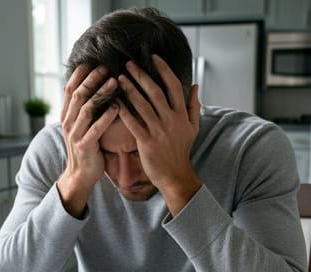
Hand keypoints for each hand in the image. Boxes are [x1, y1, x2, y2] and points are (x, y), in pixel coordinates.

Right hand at [57, 65, 118, 217]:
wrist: (81, 175)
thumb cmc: (87, 147)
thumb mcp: (81, 125)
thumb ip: (86, 108)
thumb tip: (96, 87)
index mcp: (66, 115)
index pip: (70, 88)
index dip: (80, 74)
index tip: (93, 61)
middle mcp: (68, 122)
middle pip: (78, 94)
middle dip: (92, 79)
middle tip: (107, 66)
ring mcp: (75, 134)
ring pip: (86, 108)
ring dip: (101, 93)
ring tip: (115, 82)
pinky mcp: (85, 145)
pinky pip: (96, 128)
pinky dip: (106, 116)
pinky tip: (117, 106)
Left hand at [117, 55, 201, 215]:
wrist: (175, 175)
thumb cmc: (182, 150)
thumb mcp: (193, 127)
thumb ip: (194, 106)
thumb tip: (195, 86)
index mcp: (182, 114)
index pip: (174, 86)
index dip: (164, 70)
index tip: (154, 57)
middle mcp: (171, 120)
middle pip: (155, 92)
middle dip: (141, 76)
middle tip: (129, 63)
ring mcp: (159, 131)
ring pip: (143, 105)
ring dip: (130, 90)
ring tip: (119, 78)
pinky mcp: (146, 142)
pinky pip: (133, 123)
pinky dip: (123, 111)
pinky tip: (115, 101)